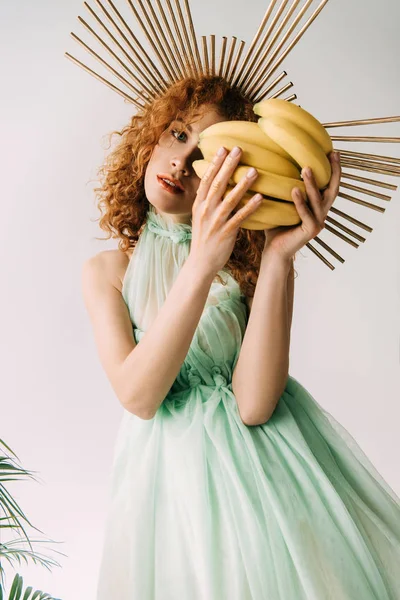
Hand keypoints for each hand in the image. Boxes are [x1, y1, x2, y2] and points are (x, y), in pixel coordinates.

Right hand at [190, 146, 261, 276]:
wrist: (200, 264)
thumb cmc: (205, 240)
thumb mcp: (201, 218)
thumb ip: (208, 201)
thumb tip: (215, 183)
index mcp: (199, 205)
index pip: (206, 180)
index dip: (215, 163)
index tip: (223, 148)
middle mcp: (205, 211)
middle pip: (217, 184)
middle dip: (228, 166)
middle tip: (239, 149)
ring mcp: (215, 222)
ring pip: (230, 199)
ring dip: (243, 184)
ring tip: (255, 170)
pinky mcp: (225, 233)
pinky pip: (240, 217)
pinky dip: (250, 207)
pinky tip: (260, 198)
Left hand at [262, 151, 341, 260]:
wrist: (275, 252)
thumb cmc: (276, 226)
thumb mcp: (281, 204)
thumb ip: (282, 188)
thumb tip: (271, 164)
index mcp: (317, 207)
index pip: (329, 185)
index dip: (333, 169)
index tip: (332, 151)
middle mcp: (321, 214)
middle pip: (332, 190)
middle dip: (333, 172)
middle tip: (330, 154)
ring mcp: (317, 223)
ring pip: (318, 200)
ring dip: (312, 184)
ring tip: (305, 168)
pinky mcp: (310, 232)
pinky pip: (306, 214)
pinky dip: (300, 202)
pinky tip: (294, 190)